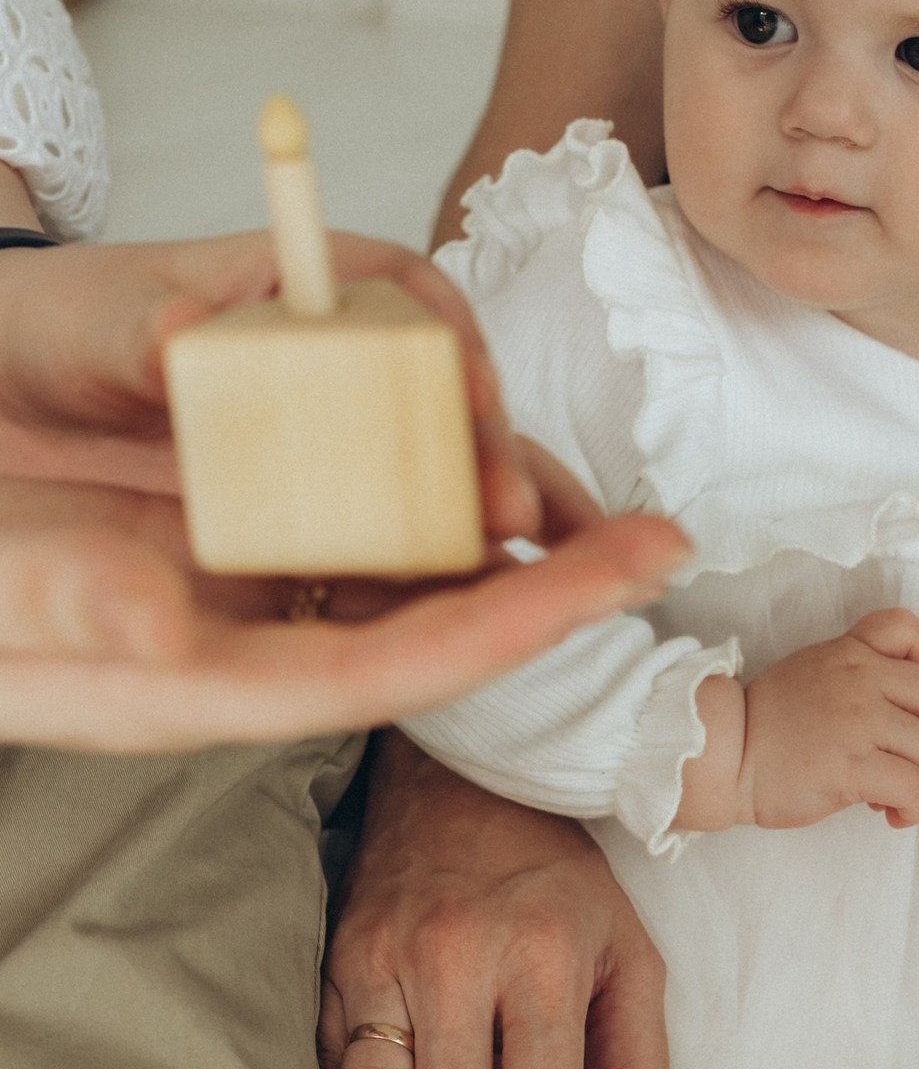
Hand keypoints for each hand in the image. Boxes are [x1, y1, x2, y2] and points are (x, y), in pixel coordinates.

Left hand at [0, 232, 539, 541]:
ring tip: (544, 566)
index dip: (453, 347)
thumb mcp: (91, 321)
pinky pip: (391, 522)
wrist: (17, 392)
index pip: (407, 299)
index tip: (474, 393)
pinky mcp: (319, 493)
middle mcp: (342, 355)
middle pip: (446, 394)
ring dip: (489, 511)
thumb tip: (181, 333)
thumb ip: (138, 331)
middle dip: (492, 453)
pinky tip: (478, 595)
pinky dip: (436, 557)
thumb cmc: (62, 325)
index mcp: (306, 283)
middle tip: (516, 510)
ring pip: (437, 463)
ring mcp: (338, 428)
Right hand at [0, 471, 688, 750]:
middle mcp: (276, 626)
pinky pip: (380, 499)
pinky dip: (441, 470)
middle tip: (656, 540)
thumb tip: (157, 619)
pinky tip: (483, 443)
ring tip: (599, 500)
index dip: (518, 624)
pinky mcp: (270, 506)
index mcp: (229, 674)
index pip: (406, 658)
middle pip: (445, 610)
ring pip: (428, 555)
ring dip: (510, 523)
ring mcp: (279, 569)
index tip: (617, 580)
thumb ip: (64, 605)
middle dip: (552, 578)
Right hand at [319, 735, 668, 1068]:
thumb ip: (637, 1051)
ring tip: (462, 1052)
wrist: (460, 780)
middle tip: (502, 1059)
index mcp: (541, 956)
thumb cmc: (553, 872)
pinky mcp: (341, 960)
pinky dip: (376, 1066)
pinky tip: (417, 1050)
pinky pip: (343, 1059)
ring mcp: (387, 958)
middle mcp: (456, 957)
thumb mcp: (623, 947)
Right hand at [740, 608, 918, 829]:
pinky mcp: (853, 767)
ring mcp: (858, 721)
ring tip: (884, 789)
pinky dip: (914, 807)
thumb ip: (852, 670)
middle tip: (896, 752)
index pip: (907, 629)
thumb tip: (899, 705)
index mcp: (847, 653)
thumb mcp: (810, 670)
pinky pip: (915, 788)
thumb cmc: (765, 722)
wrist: (726, 755)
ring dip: (916, 775)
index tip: (908, 697)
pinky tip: (891, 813)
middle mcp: (859, 679)